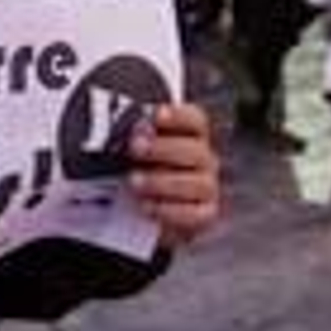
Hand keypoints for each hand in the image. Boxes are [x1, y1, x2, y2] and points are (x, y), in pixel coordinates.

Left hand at [128, 103, 221, 249]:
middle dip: (164, 148)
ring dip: (163, 181)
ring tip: (134, 181)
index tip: (156, 115)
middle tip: (135, 147)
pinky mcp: (203, 215)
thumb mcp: (136, 150)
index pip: (195, 120)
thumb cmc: (140, 169)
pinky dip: (169, 211)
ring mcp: (206, 188)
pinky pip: (194, 214)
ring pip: (197, 183)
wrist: (144, 211)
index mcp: (192, 136)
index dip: (178, 116)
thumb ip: (137, 138)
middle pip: (195, 150)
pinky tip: (145, 206)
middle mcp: (204, 160)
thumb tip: (124, 127)